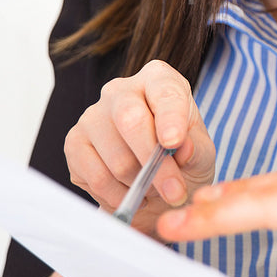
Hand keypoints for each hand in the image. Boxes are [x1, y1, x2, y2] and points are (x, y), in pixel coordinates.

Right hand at [65, 60, 215, 235]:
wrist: (154, 184)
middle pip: (130, 121)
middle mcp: (120, 91)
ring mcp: (92, 116)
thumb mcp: (201, 154)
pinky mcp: (74, 144)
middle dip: (154, 163)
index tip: (174, 142)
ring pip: (117, 160)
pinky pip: (97, 179)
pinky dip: (120, 197)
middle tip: (174, 192)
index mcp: (158, 80)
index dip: (169, 117)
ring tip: (153, 188)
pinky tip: (131, 193)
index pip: (164, 91)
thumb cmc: (181, 158)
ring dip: (141, 186)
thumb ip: (196, 150)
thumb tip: (182, 147)